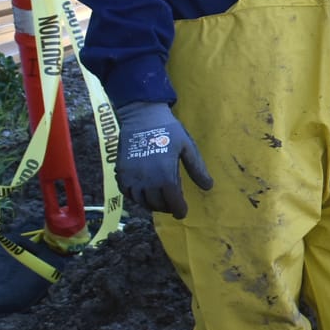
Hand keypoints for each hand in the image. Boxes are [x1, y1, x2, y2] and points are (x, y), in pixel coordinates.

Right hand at [116, 100, 212, 218]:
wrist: (142, 116)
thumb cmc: (168, 130)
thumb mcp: (187, 147)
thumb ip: (197, 168)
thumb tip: (208, 187)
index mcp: (165, 174)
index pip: (172, 201)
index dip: (179, 209)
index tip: (183, 212)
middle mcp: (146, 179)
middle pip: (157, 203)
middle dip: (166, 207)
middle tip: (173, 205)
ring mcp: (131, 176)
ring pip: (141, 201)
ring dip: (152, 204)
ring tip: (160, 200)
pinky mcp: (121, 172)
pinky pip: (127, 192)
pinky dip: (136, 197)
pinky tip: (144, 193)